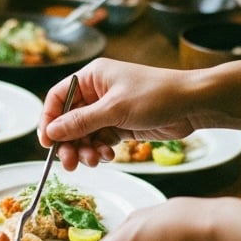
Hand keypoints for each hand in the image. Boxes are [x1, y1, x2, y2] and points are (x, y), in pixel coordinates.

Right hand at [38, 59, 200, 170]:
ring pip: (85, 134)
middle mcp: (98, 92)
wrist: (192, 104)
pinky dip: (100, 150)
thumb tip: (52, 132)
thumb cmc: (155, 95)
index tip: (48, 142)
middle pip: (70, 120)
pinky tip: (108, 156)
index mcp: (92, 77)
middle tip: (69, 163)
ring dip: (85, 149)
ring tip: (93, 161)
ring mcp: (110, 110)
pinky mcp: (122, 125)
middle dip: (69, 142)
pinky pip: (101, 140)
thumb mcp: (114, 109)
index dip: (49, 120)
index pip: (59, 98)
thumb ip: (81, 122)